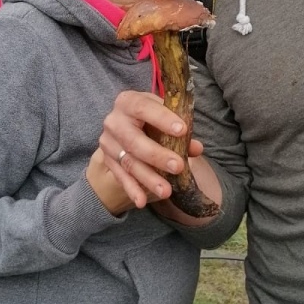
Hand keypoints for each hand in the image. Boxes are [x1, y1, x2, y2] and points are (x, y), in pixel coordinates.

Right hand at [96, 90, 190, 210]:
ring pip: (129, 163)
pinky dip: (132, 190)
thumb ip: (180, 131)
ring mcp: (108, 143)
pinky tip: (142, 202)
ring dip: (148, 178)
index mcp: (128, 102)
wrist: (129, 124)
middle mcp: (114, 121)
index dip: (162, 118)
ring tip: (167, 191)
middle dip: (157, 155)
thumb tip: (196, 148)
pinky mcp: (107, 161)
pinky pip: (121, 177)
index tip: (182, 131)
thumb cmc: (152, 117)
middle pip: (134, 141)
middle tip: (178, 167)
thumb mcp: (166, 117)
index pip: (144, 108)